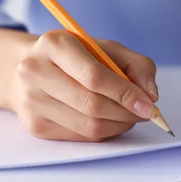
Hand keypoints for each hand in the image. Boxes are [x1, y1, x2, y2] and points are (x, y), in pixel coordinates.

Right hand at [11, 30, 157, 141]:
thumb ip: (136, 65)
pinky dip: (103, 133)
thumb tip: (150, 95)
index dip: (125, 93)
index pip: (94, 76)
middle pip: (91, 104)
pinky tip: (109, 122)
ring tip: (129, 117)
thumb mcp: (107, 49)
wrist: (30, 69)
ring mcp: (31, 101)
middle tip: (144, 114)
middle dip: (125, 113)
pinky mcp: (34, 125)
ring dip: (118, 126)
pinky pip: (79, 137)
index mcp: (54, 44)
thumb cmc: (76, 57)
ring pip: (87, 126)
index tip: (149, 105)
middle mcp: (35, 71)